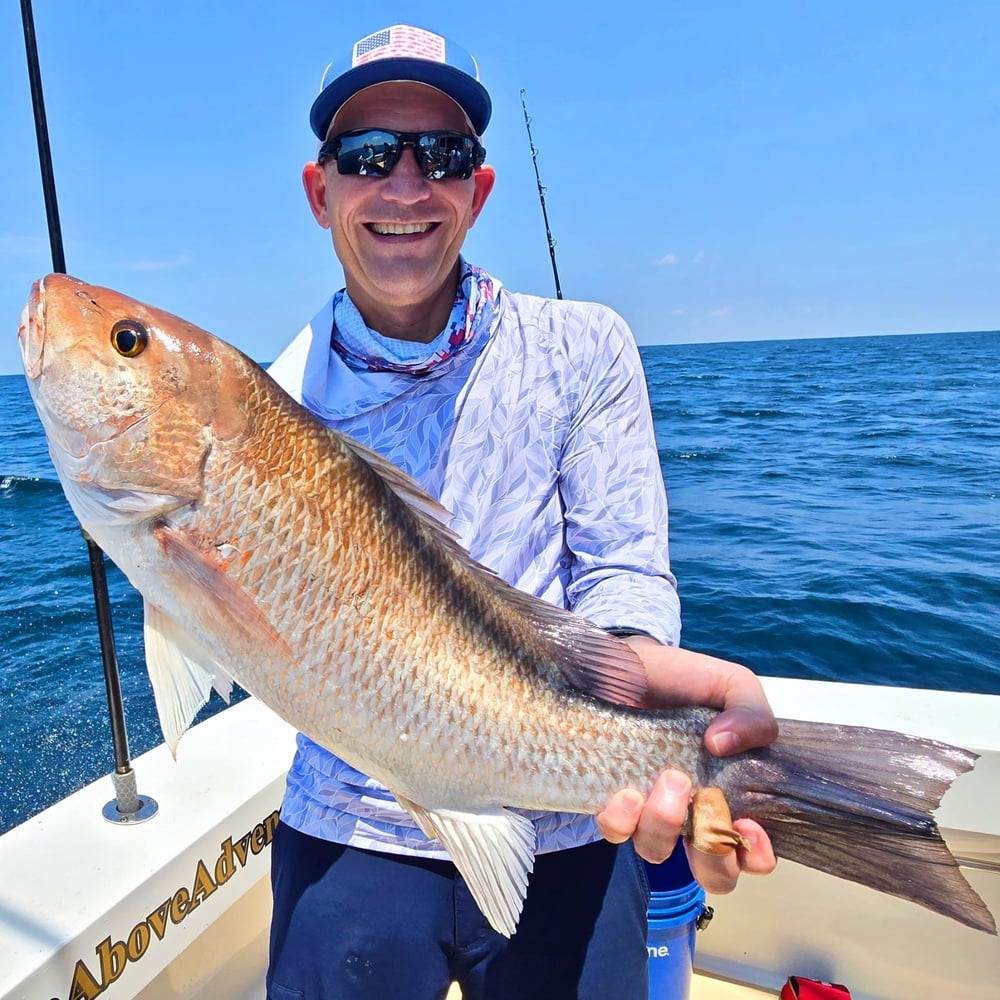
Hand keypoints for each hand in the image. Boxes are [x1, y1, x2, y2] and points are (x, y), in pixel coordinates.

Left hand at [595, 639, 778, 893]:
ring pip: (658, 850)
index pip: (752, 852)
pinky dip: (623, 818)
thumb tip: (725, 745)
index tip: (749, 828)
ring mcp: (649, 809)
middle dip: (712, 853)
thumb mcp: (732, 686)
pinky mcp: (611, 798)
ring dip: (666, 823)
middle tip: (707, 805)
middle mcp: (691, 812)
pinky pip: (615, 830)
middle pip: (711, 872)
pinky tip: (626, 790)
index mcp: (730, 792)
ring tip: (668, 778)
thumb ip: (752, 714)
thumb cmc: (685, 679)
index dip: (756, 855)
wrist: (629, 661)